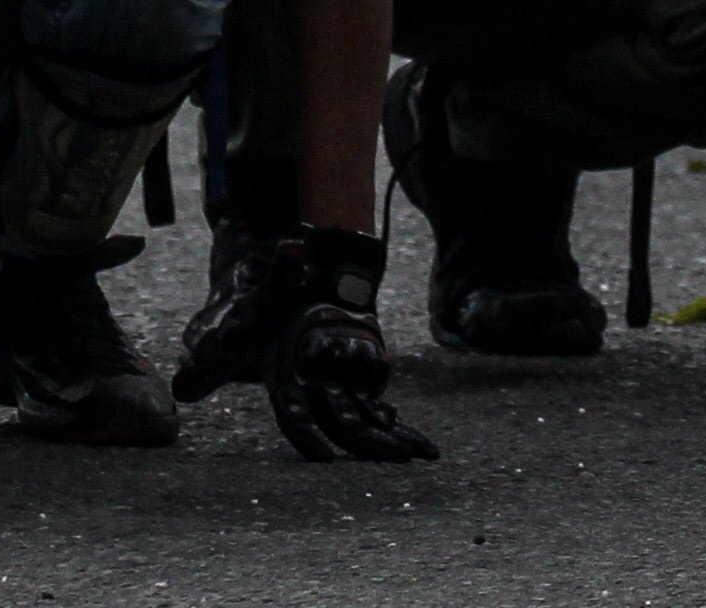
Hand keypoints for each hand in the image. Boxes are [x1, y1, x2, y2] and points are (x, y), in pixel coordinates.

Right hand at [264, 226, 434, 462]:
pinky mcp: (355, 395)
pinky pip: (377, 418)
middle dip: (367, 443)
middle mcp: (310, 394)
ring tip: (424, 454)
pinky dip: (399, 431)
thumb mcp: (281, 282)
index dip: (302, 426)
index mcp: (283, 375)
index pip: (289, 408)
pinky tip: (423, 446)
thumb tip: (290, 247)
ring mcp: (334, 397)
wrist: (304, 302)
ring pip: (362, 429)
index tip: (321, 448)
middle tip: (398, 456)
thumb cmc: (286, 295)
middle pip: (336, 426)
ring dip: (390, 442)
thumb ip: (285, 269)